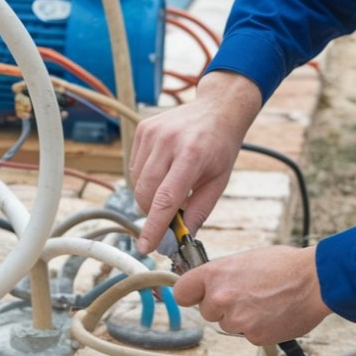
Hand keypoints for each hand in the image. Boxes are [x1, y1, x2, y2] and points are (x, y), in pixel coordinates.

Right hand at [130, 71, 262, 253]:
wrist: (218, 109)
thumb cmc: (221, 147)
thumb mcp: (219, 181)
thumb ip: (199, 210)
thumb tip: (181, 238)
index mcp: (192, 155)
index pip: (166, 198)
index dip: (154, 226)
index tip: (146, 247)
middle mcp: (169, 141)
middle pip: (146, 193)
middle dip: (153, 213)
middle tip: (169, 216)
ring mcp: (153, 133)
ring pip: (137, 182)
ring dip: (150, 195)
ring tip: (173, 185)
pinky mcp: (143, 129)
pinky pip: (134, 167)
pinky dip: (145, 178)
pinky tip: (164, 170)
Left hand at [172, 245, 330, 345]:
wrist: (314, 280)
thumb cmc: (285, 265)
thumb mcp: (245, 259)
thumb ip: (222, 274)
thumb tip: (209, 284)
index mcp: (216, 274)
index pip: (182, 292)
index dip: (190, 294)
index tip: (196, 295)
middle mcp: (221, 298)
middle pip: (207, 311)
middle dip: (222, 306)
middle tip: (246, 294)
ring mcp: (237, 319)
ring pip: (228, 324)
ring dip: (241, 317)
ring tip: (263, 301)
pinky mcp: (254, 336)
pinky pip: (247, 334)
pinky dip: (258, 327)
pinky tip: (272, 312)